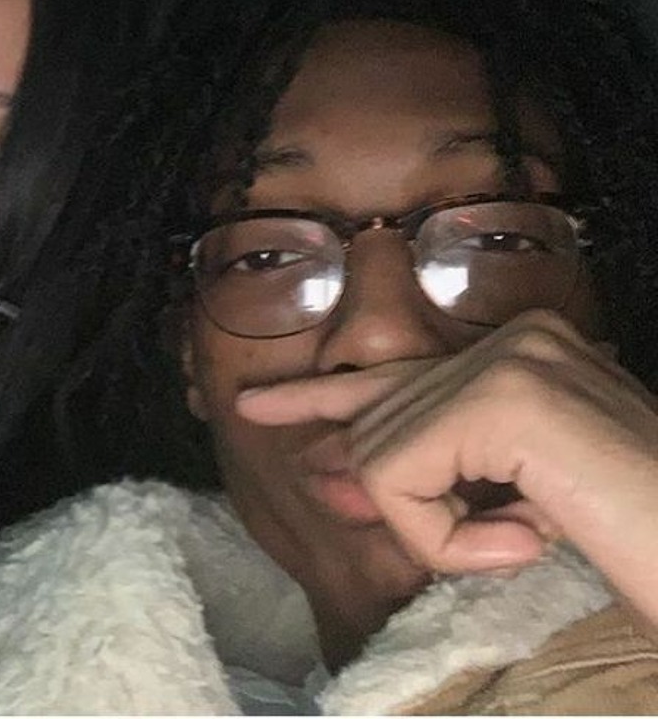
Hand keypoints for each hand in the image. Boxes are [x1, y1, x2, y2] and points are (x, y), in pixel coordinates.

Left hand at [236, 310, 657, 627]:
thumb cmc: (631, 538)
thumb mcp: (518, 493)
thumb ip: (439, 466)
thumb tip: (333, 469)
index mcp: (525, 350)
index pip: (398, 368)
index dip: (321, 395)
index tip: (260, 406)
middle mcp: (517, 339)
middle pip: (383, 415)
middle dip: (373, 478)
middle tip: (377, 500)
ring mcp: (512, 361)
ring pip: (385, 456)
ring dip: (440, 529)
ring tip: (530, 538)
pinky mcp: (505, 400)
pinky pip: (402, 479)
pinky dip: (445, 537)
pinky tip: (530, 540)